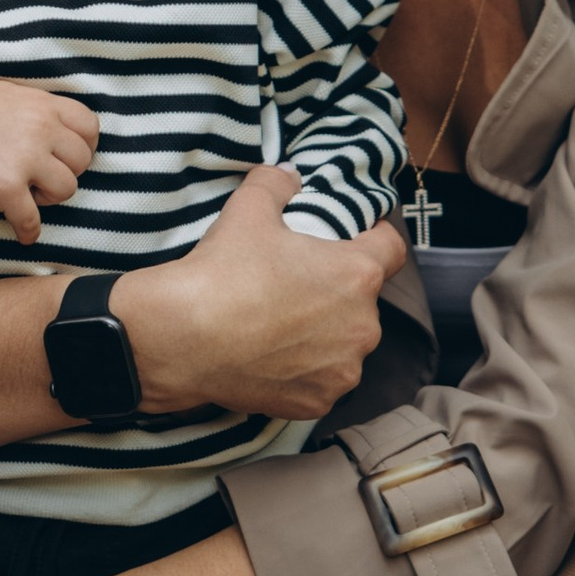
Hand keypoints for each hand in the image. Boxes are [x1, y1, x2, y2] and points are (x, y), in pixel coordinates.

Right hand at [0, 81, 98, 243]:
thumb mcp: (11, 96)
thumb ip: (40, 109)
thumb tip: (65, 127)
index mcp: (44, 105)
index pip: (89, 126)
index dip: (82, 146)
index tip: (67, 156)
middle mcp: (40, 128)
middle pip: (81, 161)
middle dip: (63, 172)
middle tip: (39, 175)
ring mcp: (25, 158)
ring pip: (66, 189)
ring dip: (48, 197)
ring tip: (25, 191)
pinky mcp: (6, 187)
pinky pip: (32, 219)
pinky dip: (28, 231)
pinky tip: (23, 233)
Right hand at [126, 163, 402, 423]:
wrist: (182, 340)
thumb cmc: (221, 273)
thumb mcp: (248, 210)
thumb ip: (276, 183)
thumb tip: (288, 174)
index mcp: (357, 274)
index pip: (392, 248)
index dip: (374, 237)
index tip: (353, 237)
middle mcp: (362, 325)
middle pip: (364, 299)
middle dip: (339, 290)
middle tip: (298, 283)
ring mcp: (342, 369)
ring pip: (346, 343)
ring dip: (326, 333)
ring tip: (283, 324)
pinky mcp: (318, 401)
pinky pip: (324, 380)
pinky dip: (306, 370)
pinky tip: (274, 356)